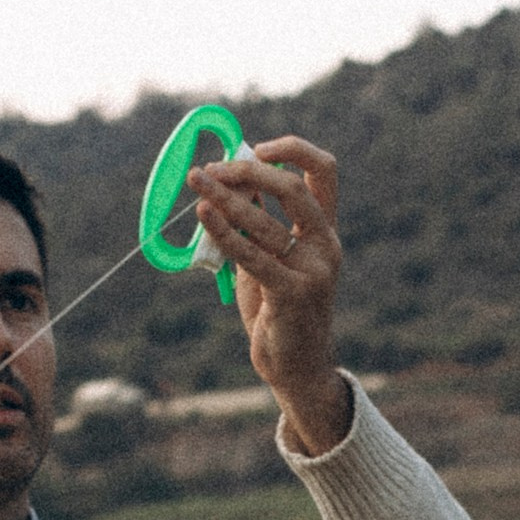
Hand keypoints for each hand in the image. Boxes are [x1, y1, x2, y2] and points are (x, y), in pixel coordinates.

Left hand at [190, 138, 349, 455]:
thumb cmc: (279, 313)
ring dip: (223, 197)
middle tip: (211, 169)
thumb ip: (257, 224)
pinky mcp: (293, 295)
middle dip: (248, 170)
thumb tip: (224, 180)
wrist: (297, 370)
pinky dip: (224, 231)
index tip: (257, 149)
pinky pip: (252, 255)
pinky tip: (202, 215)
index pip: (322, 172)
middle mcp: (325, 246)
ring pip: (264, 221)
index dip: (292, 149)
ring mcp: (314, 272)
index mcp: (324, 232)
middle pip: (291, 187)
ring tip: (195, 182)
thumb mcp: (270, 259)